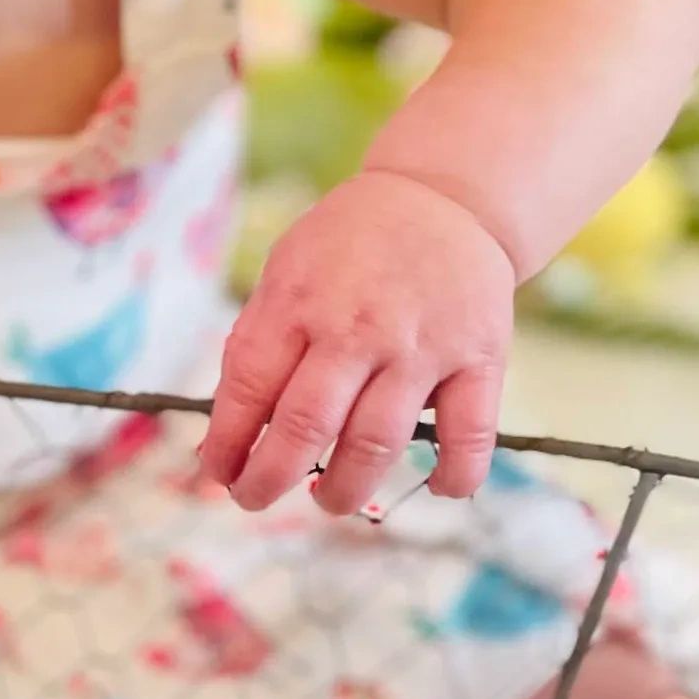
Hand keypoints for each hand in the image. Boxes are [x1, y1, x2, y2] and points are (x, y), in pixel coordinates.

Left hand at [199, 171, 515, 514]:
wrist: (444, 199)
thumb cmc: (349, 247)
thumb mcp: (285, 271)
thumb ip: (257, 345)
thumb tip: (222, 435)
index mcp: (298, 303)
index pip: (249, 389)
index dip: (228, 444)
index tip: (220, 474)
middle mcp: (357, 328)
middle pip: (306, 426)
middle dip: (270, 479)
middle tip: (257, 497)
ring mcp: (420, 348)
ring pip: (377, 443)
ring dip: (346, 489)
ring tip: (330, 498)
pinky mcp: (478, 360)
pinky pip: (469, 435)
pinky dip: (453, 474)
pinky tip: (435, 486)